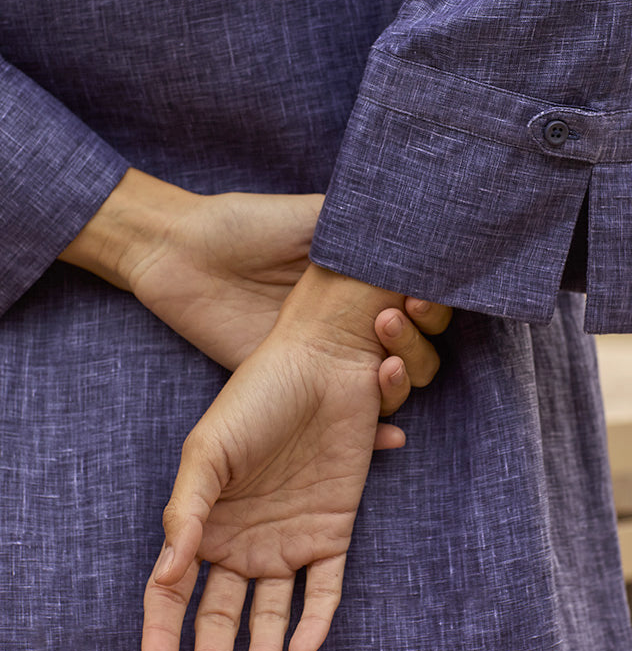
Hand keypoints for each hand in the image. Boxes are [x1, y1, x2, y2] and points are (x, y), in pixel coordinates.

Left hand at [59, 169, 450, 422]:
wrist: (181, 255)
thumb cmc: (247, 225)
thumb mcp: (313, 215)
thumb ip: (363, 224)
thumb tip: (417, 223)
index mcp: (361, 280)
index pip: (417, 299)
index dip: (431, 304)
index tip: (420, 297)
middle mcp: (351, 320)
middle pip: (414, 344)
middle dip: (420, 340)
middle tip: (396, 320)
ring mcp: (324, 356)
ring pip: (392, 382)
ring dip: (404, 378)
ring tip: (385, 367)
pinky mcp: (292, 383)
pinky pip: (349, 417)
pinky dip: (378, 429)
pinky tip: (388, 435)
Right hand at [141, 265, 409, 650]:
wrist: (323, 363)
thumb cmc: (257, 396)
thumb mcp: (209, 449)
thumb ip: (186, 509)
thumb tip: (167, 573)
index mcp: (202, 520)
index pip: (172, 588)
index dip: (161, 631)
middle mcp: (242, 537)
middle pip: (221, 611)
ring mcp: (287, 538)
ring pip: (272, 611)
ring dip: (264, 645)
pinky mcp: (332, 531)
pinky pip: (324, 589)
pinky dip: (314, 620)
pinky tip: (301, 647)